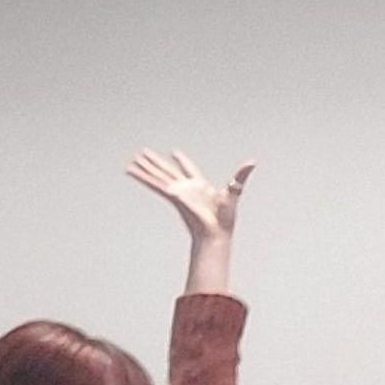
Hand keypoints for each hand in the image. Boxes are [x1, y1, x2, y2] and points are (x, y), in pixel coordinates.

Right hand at [124, 148, 250, 242]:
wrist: (215, 232)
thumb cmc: (225, 218)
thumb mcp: (234, 191)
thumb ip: (241, 176)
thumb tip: (252, 162)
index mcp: (200, 185)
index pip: (189, 169)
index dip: (182, 161)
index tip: (175, 153)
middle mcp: (186, 188)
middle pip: (168, 170)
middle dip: (156, 162)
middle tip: (144, 152)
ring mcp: (177, 192)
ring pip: (158, 176)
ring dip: (145, 169)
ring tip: (132, 162)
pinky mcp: (172, 196)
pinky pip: (155, 185)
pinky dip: (144, 178)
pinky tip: (133, 172)